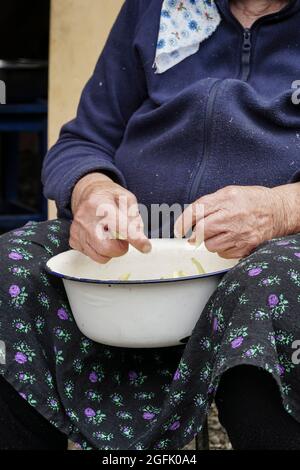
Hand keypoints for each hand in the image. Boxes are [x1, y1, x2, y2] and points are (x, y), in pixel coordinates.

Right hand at [70, 173, 150, 262]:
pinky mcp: (74, 240)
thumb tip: (139, 236)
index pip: (121, 226)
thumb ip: (134, 217)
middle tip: (123, 239)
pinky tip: (101, 237)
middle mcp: (86, 218)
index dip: (135, 238)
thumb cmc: (109, 196)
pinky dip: (100, 250)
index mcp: (100, 204)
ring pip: (101, 256)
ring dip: (111, 250)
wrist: (87, 193)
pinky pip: (92, 255)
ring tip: (111, 236)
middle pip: (107, 248)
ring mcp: (78, 230)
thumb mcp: (127, 199)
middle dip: (121, 248)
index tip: (146, 247)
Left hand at [174, 185, 294, 258]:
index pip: (197, 211)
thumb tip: (189, 219)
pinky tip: (229, 239)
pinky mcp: (245, 246)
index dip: (183, 222)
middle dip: (195, 234)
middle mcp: (232, 217)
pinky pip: (222, 253)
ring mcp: (239, 233)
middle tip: (195, 235)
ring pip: (210, 245)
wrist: (277, 211)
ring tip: (219, 234)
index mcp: (226, 200)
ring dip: (209, 242)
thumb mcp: (228, 192)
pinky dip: (221, 249)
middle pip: (202, 231)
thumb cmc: (251, 200)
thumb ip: (208, 203)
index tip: (178, 230)